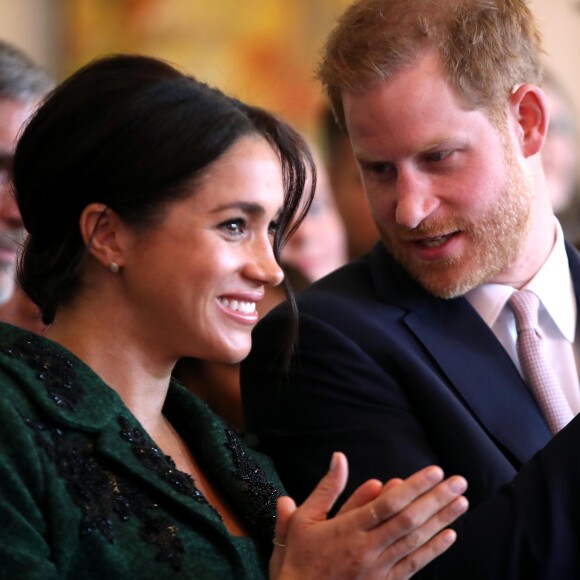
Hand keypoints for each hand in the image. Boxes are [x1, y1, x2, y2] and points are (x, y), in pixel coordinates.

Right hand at [269, 453, 467, 579]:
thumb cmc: (300, 559)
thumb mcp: (303, 519)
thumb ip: (326, 488)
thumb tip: (339, 458)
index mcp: (348, 530)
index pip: (388, 504)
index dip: (414, 487)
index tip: (434, 471)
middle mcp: (368, 549)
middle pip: (408, 520)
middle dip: (436, 499)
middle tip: (458, 481)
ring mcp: (378, 569)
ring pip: (415, 541)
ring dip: (441, 520)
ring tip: (461, 502)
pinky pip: (413, 566)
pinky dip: (433, 550)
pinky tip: (449, 536)